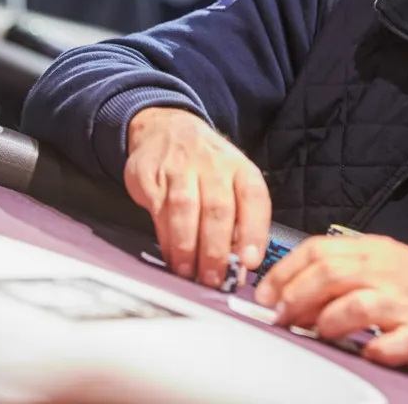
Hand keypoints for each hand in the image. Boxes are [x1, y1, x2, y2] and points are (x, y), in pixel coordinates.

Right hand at [123, 107, 270, 288]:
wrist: (166, 128)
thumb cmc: (207, 166)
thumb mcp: (231, 182)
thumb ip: (238, 221)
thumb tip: (240, 268)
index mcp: (241, 169)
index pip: (254, 198)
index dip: (254, 231)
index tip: (250, 262)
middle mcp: (214, 166)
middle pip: (218, 208)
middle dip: (216, 249)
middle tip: (214, 280)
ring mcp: (181, 169)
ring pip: (186, 210)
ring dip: (188, 247)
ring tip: (189, 273)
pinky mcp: (152, 176)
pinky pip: (160, 211)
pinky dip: (166, 238)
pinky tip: (171, 257)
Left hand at [254, 235, 407, 371]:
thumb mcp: (382, 260)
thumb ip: (339, 267)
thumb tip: (286, 287)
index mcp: (374, 251)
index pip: (319, 250)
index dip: (285, 272)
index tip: (265, 294)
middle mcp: (387, 274)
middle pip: (331, 277)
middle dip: (296, 299)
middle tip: (280, 318)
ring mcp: (406, 306)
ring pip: (358, 306)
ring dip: (327, 322)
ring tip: (317, 333)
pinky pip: (394, 344)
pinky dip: (374, 350)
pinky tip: (365, 352)